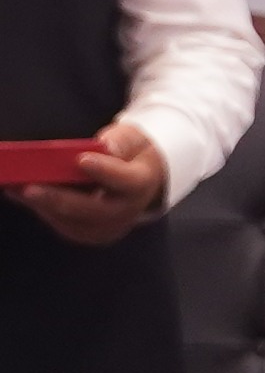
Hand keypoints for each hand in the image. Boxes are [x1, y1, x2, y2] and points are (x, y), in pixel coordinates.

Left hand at [10, 121, 165, 247]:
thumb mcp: (134, 139)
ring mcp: (107, 227)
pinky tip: (20, 193)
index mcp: (142, 183)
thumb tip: (104, 147)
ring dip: (41, 204)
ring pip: (70, 220)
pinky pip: (61, 223)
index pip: (125, 180)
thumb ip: (120, 141)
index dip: (104, 170)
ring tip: (15, 188)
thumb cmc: (132, 155)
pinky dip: (41, 208)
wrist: (141, 181)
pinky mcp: (87, 233)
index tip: (81, 159)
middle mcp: (126, 211)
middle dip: (58, 199)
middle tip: (29, 188)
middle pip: (92, 209)